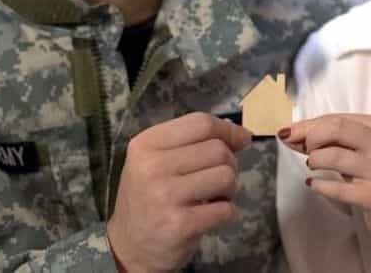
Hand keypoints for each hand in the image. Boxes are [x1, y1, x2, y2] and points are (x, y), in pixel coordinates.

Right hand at [107, 112, 250, 272]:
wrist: (129, 247)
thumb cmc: (147, 198)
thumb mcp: (155, 161)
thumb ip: (192, 143)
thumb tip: (242, 135)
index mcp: (146, 144)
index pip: (200, 123)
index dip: (228, 129)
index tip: (242, 139)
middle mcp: (152, 166)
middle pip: (217, 149)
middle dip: (230, 164)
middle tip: (219, 179)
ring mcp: (165, 196)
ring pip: (226, 176)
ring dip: (229, 189)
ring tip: (214, 198)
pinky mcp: (180, 224)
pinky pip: (225, 208)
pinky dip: (228, 212)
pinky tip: (212, 215)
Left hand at [280, 114, 370, 246]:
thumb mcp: (361, 152)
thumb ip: (333, 141)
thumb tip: (292, 135)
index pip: (337, 118)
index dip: (308, 125)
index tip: (289, 133)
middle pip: (336, 129)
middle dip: (310, 137)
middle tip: (301, 149)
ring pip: (334, 156)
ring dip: (315, 160)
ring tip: (312, 166)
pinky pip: (338, 188)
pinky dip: (319, 185)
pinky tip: (312, 183)